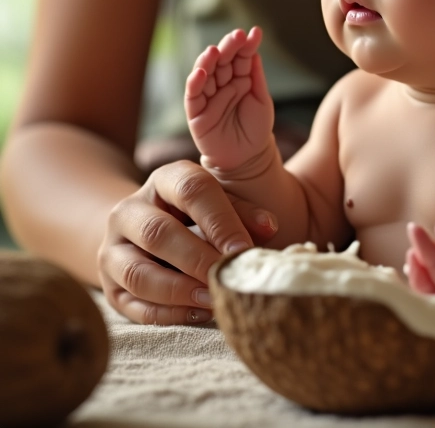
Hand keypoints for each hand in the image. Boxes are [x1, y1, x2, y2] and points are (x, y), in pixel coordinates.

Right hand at [98, 160, 277, 324]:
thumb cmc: (199, 213)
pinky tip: (198, 312)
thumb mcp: (222, 201)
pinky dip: (168, 313)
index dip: (219, 220)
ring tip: (213, 299)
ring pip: (138, 272)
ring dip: (179, 290)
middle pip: (158, 232)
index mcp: (165, 180)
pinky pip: (132, 304)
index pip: (191, 189)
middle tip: (227, 278)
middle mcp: (130, 209)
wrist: (148, 228)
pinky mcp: (108, 284)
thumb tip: (269, 228)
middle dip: (198, 259)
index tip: (243, 250)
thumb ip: (244, 212)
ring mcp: (112, 247)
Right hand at [185, 27, 273, 171]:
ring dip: (208, 62)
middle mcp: (222, 84)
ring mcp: (208, 97)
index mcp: (238, 78)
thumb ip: (255, 76)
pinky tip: (200, 72)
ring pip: (205, 74)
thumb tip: (254, 50)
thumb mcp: (261, 99)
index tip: (255, 32)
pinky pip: (193, 96)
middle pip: (222, 61)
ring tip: (215, 50)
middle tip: (237, 35)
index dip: (246, 45)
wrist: (249, 158)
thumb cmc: (256, 128)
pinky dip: (195, 83)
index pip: (241, 57)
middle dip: (228, 48)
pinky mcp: (196, 114)